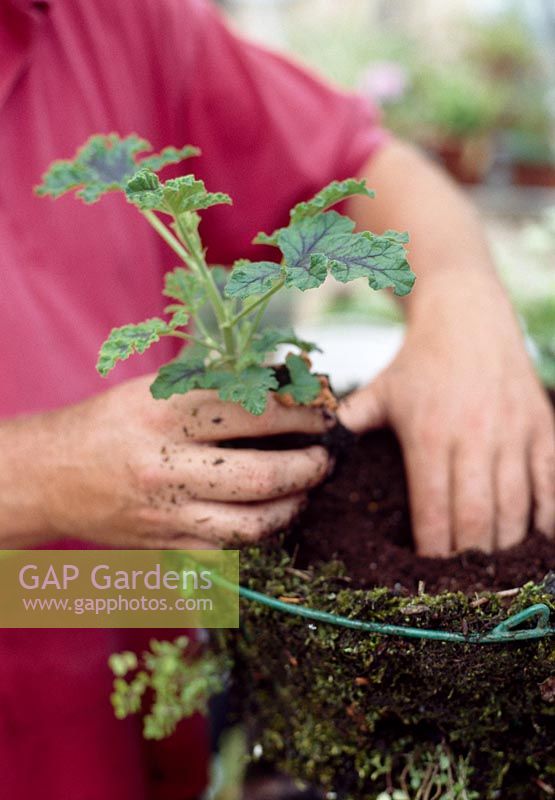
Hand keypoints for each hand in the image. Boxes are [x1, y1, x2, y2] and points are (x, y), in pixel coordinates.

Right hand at [34, 376, 333, 546]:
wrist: (52, 474)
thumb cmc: (111, 422)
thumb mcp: (156, 390)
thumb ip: (216, 390)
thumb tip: (286, 390)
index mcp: (165, 415)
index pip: (254, 412)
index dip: (301, 413)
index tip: (321, 413)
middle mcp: (166, 466)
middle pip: (262, 475)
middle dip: (310, 466)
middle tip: (325, 457)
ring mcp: (166, 512)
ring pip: (252, 525)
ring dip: (293, 507)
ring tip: (305, 490)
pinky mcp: (166, 545)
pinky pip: (229, 551)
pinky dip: (260, 535)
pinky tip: (270, 516)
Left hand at [339, 271, 554, 555]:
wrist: (466, 315)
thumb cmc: (417, 362)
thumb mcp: (377, 391)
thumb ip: (346, 425)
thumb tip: (311, 453)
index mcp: (429, 434)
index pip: (433, 511)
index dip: (433, 553)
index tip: (427, 578)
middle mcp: (474, 436)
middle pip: (477, 519)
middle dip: (468, 560)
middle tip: (461, 586)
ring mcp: (514, 433)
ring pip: (516, 509)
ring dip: (506, 547)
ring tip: (492, 571)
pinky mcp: (543, 427)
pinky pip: (552, 485)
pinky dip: (548, 519)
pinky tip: (536, 543)